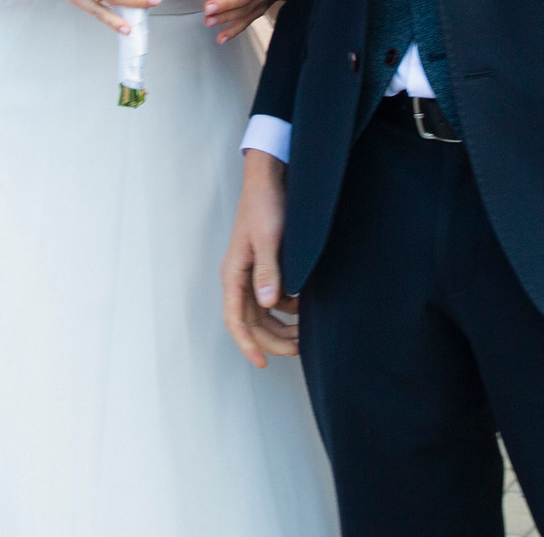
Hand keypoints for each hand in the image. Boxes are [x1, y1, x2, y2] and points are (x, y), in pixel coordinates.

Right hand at [221, 150, 299, 367]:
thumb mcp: (267, 239)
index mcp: (234, 273)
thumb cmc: (264, 205)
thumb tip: (266, 304)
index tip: (261, 363)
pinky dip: (291, 308)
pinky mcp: (270, 267)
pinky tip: (309, 307)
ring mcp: (255, 274)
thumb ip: (268, 271)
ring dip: (284, 327)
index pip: (235, 318)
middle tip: (300, 349)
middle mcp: (242, 278)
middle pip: (252, 322)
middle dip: (273, 340)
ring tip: (308, 334)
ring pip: (266, 313)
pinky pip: (278, 298)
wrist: (272, 179)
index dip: (247, 344)